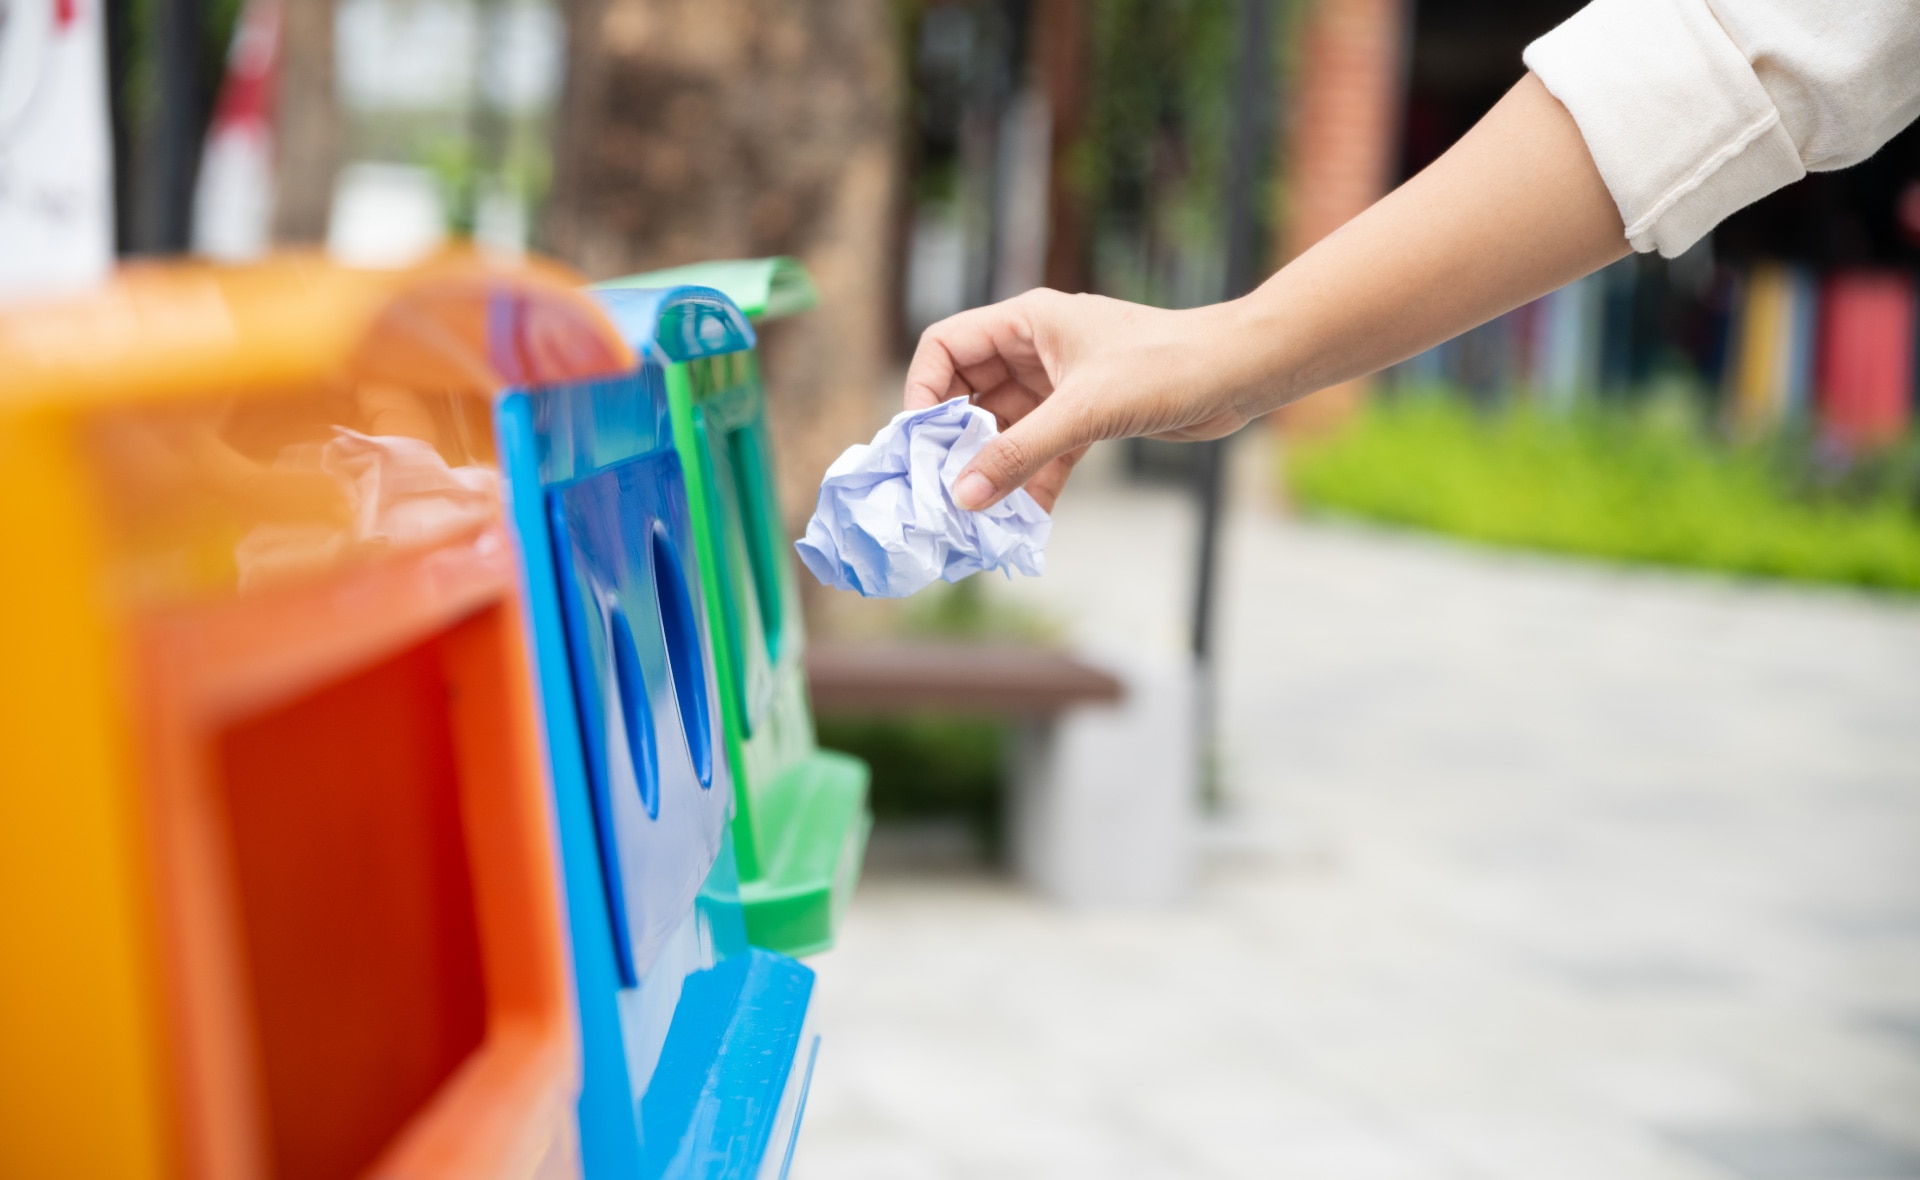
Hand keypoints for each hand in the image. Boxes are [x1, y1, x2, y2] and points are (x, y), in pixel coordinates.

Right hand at [904, 289, 1258, 511]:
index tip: (919, 441)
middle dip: (954, 442)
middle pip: (968, 393)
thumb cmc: (1166, 366)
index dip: (923, 390)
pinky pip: (1042, 452)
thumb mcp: (1083, 411)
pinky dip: (1031, 483)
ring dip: (992, 470)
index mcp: (1027, 322)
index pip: (946, 346)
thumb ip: (1019, 454)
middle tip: (940, 488)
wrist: (1239, 374)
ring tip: (977, 515)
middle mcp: (1036, 350)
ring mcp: (1061, 385)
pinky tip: (1022, 520)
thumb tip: (962, 496)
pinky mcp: (1087, 418)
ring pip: (1005, 429)